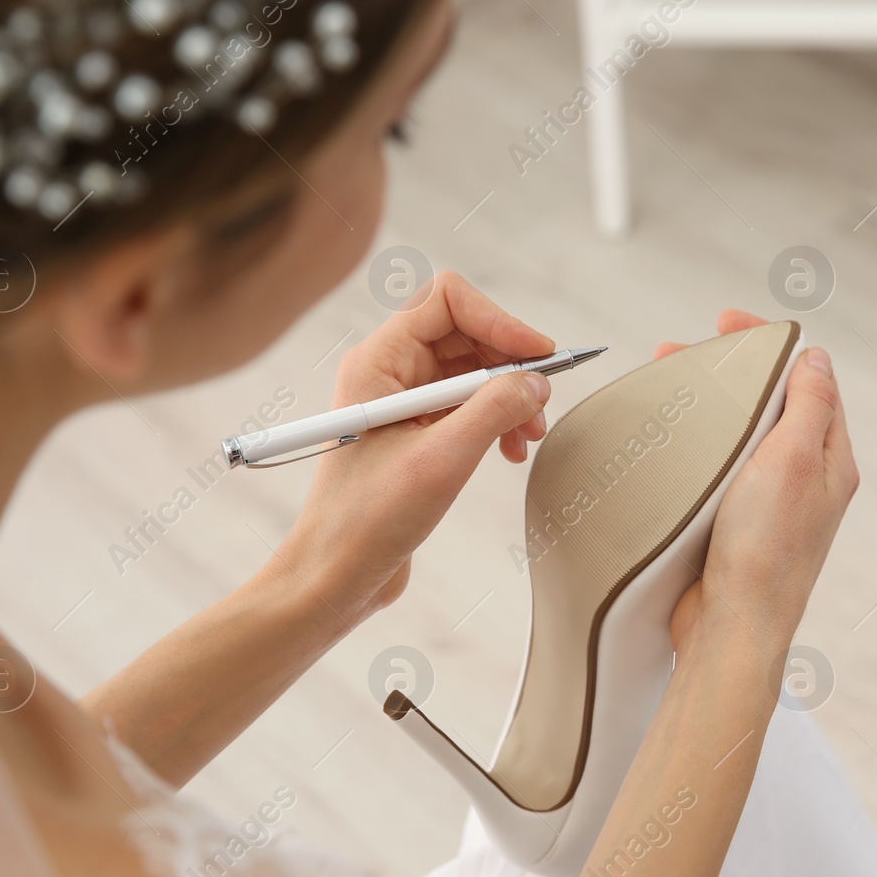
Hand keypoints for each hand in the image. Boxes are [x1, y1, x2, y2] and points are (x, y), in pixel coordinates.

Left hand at [267, 273, 553, 637]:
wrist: (335, 576)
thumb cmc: (367, 521)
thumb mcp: (441, 461)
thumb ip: (493, 410)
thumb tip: (537, 382)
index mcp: (378, 361)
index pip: (448, 300)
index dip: (499, 320)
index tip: (539, 357)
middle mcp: (388, 371)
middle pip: (467, 332)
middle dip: (510, 364)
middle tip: (540, 405)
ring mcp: (402, 402)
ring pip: (473, 371)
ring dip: (509, 396)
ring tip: (529, 436)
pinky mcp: (415, 433)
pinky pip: (468, 405)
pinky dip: (497, 420)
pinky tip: (511, 452)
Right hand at [662, 311, 859, 677]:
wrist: (731, 628)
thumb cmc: (766, 552)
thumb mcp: (795, 461)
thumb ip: (808, 405)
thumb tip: (815, 358)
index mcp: (829, 459)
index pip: (808, 380)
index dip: (770, 344)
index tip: (728, 324)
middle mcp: (804, 478)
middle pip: (770, 402)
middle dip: (729, 369)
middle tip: (681, 351)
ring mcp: (768, 502)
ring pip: (742, 434)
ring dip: (708, 403)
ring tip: (667, 383)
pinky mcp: (734, 524)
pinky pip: (719, 469)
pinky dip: (697, 443)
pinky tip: (671, 440)